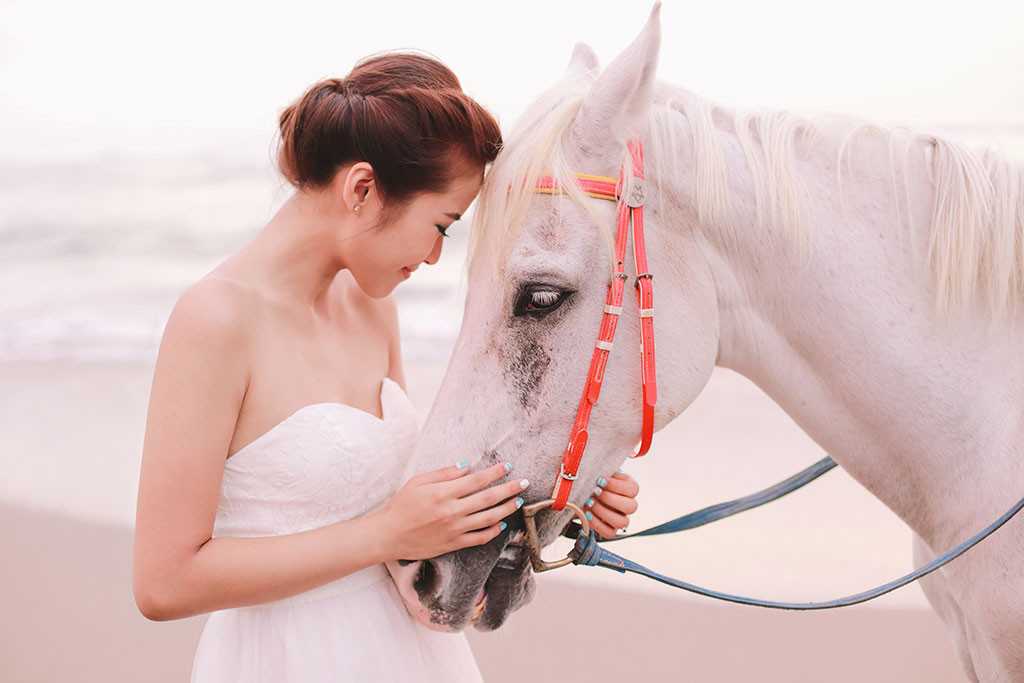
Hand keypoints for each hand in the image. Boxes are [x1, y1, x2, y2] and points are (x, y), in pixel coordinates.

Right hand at [376, 461, 530, 560]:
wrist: (389, 535)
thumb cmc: (401, 506)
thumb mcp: (418, 481)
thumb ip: (443, 473)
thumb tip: (466, 466)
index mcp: (443, 493)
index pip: (477, 480)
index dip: (495, 472)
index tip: (508, 466)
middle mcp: (452, 512)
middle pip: (488, 498)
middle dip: (509, 489)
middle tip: (523, 482)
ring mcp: (454, 530)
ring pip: (488, 519)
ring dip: (506, 509)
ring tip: (518, 501)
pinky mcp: (454, 544)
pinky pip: (479, 538)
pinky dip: (493, 531)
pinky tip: (501, 524)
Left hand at [583, 470, 638, 539]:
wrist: (585, 492)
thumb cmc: (594, 480)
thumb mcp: (601, 470)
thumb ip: (604, 467)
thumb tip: (599, 464)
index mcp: (630, 488)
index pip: (633, 489)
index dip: (617, 485)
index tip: (600, 480)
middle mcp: (629, 505)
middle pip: (631, 506)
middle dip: (610, 498)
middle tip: (594, 491)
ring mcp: (621, 519)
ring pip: (621, 522)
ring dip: (603, 511)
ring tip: (589, 502)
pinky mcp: (611, 530)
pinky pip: (609, 533)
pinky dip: (597, 524)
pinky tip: (588, 513)